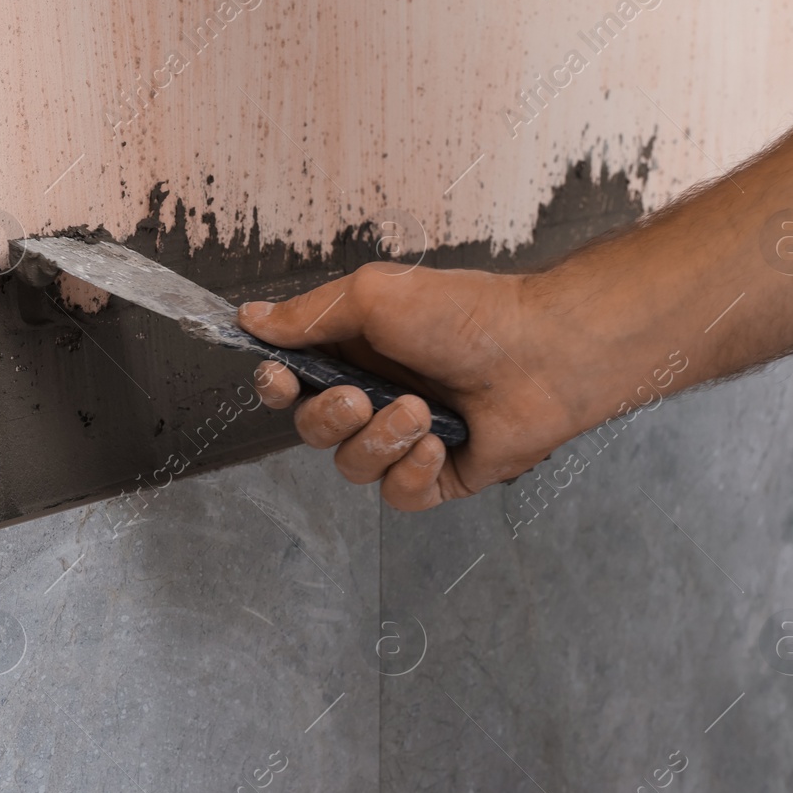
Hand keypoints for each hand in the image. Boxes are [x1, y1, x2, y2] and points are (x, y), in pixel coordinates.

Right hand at [238, 263, 584, 510]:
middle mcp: (374, 396)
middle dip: (330, 418)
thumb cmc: (466, 314)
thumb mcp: (373, 296)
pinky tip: (438, 445)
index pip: (290, 382)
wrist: (542, 353)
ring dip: (380, 442)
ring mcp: (405, 439)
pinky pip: (397, 496)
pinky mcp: (437, 476)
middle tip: (363, 397)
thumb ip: (307, 315)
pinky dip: (411, 474)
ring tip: (422, 412)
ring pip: (351, 467)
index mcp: (354, 352)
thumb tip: (250, 318)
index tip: (281, 380)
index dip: (276, 387)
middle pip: (312, 430)